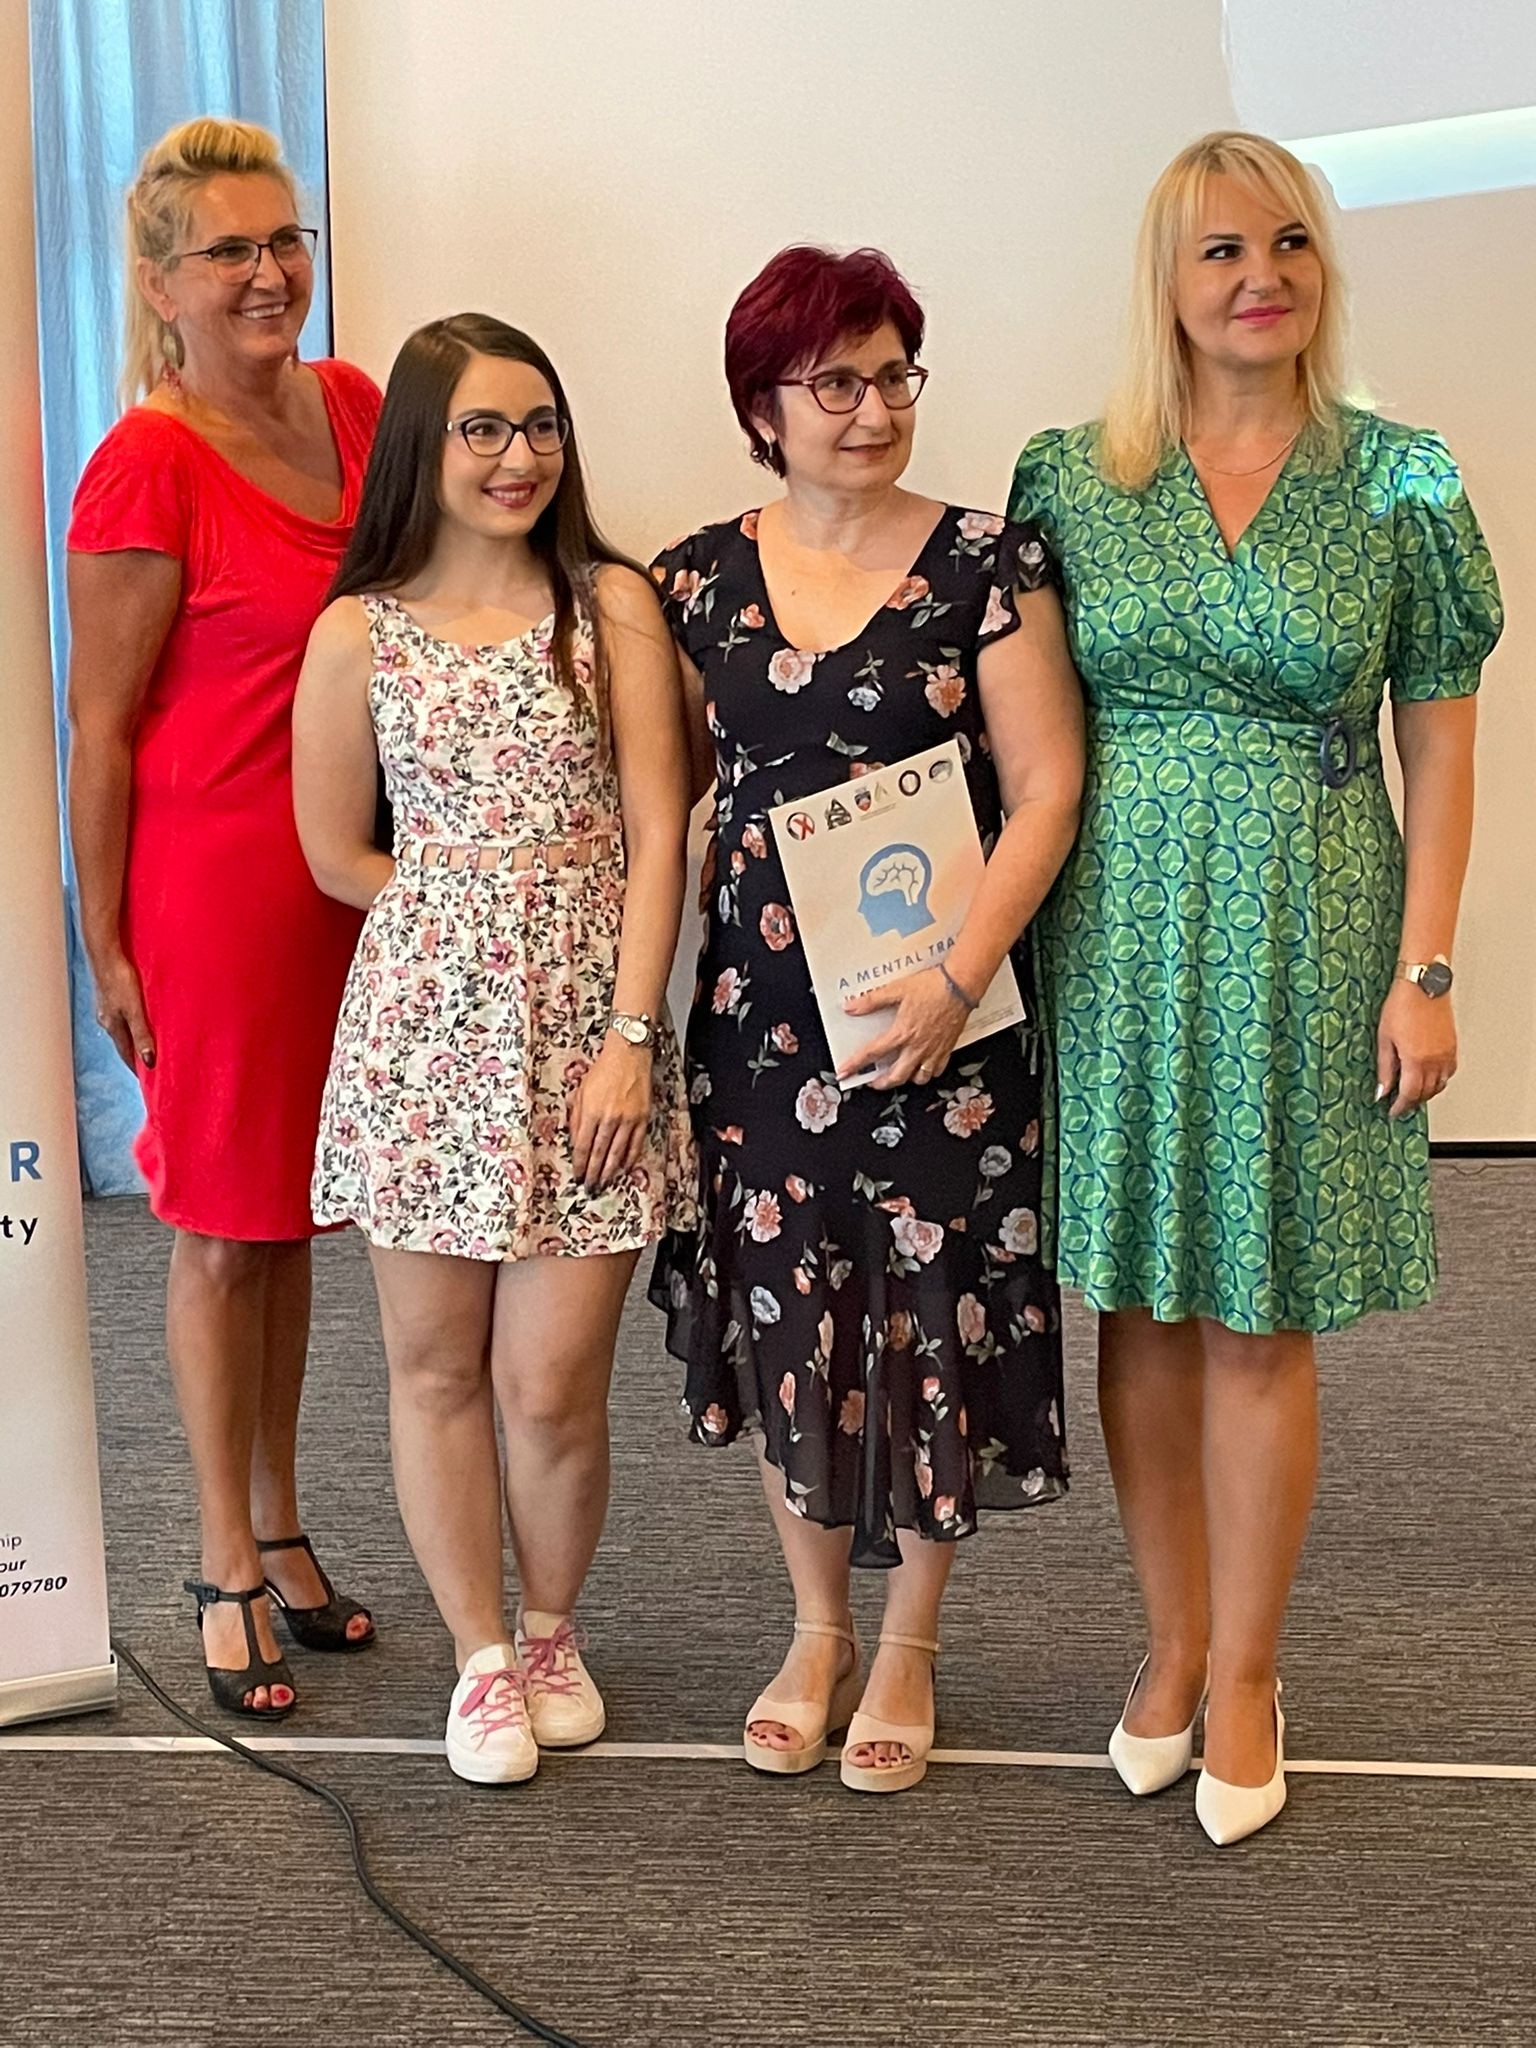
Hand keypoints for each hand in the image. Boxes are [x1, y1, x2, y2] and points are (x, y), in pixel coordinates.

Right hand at [91, 950, 154, 1070]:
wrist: (105, 954)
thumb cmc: (120, 980)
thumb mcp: (134, 1009)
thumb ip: (142, 1034)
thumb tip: (148, 1061)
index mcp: (112, 1026)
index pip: (126, 1053)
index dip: (136, 1066)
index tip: (146, 1078)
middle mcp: (107, 1019)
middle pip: (123, 1042)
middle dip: (135, 1054)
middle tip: (148, 1065)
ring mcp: (107, 1007)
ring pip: (121, 1028)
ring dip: (132, 1038)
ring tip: (144, 1045)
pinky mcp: (109, 995)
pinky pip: (121, 1015)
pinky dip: (130, 1023)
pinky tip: (135, 1018)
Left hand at [570, 1037, 652, 1188]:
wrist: (628, 1056)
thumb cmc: (604, 1071)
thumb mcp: (581, 1092)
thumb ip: (576, 1118)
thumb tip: (576, 1141)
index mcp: (591, 1112)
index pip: (583, 1146)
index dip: (580, 1163)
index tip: (578, 1174)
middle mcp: (609, 1118)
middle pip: (599, 1153)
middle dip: (594, 1173)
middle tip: (591, 1186)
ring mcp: (627, 1119)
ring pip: (617, 1152)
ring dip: (610, 1170)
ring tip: (605, 1182)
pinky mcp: (642, 1118)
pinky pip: (636, 1144)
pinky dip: (630, 1158)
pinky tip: (625, 1167)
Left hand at [839, 966, 971, 1090]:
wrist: (960, 985)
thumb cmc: (932, 986)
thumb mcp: (896, 989)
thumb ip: (871, 1001)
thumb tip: (851, 1007)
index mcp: (902, 1033)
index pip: (872, 1054)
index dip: (855, 1065)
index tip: (844, 1072)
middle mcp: (917, 1046)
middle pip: (896, 1076)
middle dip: (881, 1083)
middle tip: (872, 1082)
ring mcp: (933, 1050)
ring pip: (918, 1078)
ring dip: (906, 1080)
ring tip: (898, 1075)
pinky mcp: (947, 1048)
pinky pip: (936, 1070)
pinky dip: (927, 1073)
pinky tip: (922, 1068)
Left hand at [1377, 980, 1456, 1118]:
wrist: (1423, 985)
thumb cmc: (1402, 1006)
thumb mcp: (1385, 1039)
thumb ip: (1385, 1069)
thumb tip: (1382, 1090)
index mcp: (1416, 1060)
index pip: (1410, 1095)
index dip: (1400, 1107)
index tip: (1393, 1111)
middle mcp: (1435, 1060)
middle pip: (1426, 1092)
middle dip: (1412, 1101)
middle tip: (1399, 1103)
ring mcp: (1447, 1054)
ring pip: (1440, 1085)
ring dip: (1426, 1092)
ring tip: (1412, 1092)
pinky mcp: (1453, 1046)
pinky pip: (1449, 1072)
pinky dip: (1439, 1080)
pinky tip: (1429, 1076)